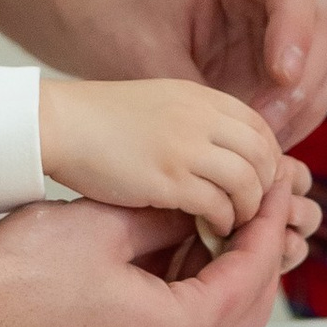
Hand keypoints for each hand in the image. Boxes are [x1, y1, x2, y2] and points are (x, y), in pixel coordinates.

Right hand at [0, 184, 309, 326]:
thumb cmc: (16, 276)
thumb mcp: (104, 226)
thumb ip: (167, 217)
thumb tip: (203, 209)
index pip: (250, 275)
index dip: (267, 223)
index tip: (278, 186)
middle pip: (246, 312)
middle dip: (259, 256)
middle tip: (263, 206)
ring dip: (225, 278)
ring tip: (221, 224)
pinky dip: (191, 299)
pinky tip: (177, 256)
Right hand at [39, 75, 287, 233]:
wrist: (59, 124)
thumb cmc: (100, 121)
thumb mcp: (160, 104)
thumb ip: (195, 121)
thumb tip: (224, 155)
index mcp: (201, 98)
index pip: (260, 127)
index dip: (268, 159)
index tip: (260, 182)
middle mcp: (201, 118)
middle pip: (262, 155)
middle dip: (265, 188)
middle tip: (255, 210)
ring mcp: (186, 148)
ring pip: (247, 183)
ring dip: (248, 210)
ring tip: (234, 223)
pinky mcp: (168, 179)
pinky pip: (217, 205)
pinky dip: (223, 221)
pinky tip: (211, 228)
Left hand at [60, 0, 326, 143]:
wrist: (115, 37)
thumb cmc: (123, 30)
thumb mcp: (146, 55)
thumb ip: (193, 87)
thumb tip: (237, 131)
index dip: (297, 28)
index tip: (281, 75)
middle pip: (326, 27)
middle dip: (304, 83)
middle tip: (265, 127)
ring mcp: (290, 25)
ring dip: (307, 107)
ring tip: (263, 143)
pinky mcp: (292, 61)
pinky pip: (318, 91)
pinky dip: (300, 120)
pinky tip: (265, 144)